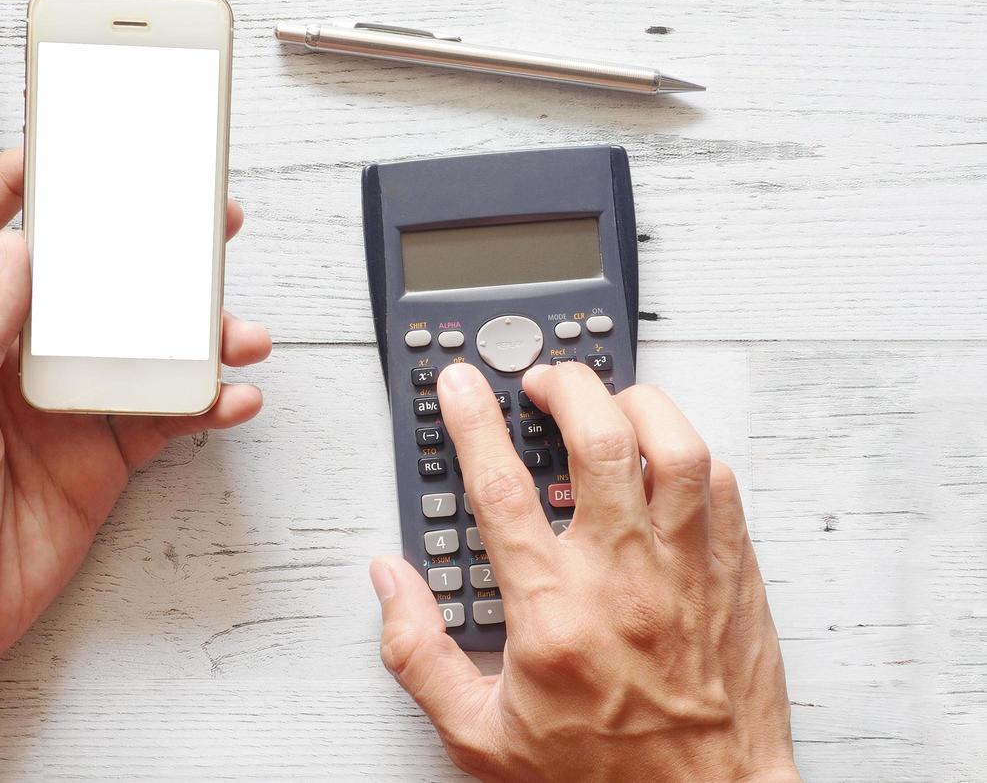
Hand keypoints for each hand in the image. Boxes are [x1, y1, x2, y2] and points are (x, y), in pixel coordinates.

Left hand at [0, 148, 270, 704]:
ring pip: (142, 346)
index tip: (53, 148)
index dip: (7, 189)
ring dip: (196, 333)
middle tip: (199, 219)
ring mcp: (65, 410)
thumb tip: (15, 249)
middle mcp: (16, 364)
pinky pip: (164, 416)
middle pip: (86, 282)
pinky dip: (205, 404)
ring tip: (241, 330)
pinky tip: (233, 397)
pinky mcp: (101, 458)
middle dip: (141, 245)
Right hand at [370, 362, 798, 782]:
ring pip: (672, 445)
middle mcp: (624, 576)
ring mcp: (687, 568)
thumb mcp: (479, 735)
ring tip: (605, 403)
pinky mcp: (734, 574)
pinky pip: (718, 483)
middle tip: (540, 382)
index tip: (461, 386)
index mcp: (554, 611)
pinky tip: (660, 459)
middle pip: (598, 437)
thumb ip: (419, 653)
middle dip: (564, 386)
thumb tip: (390, 582)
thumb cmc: (603, 776)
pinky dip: (685, 451)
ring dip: (634, 405)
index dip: (473, 421)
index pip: (502, 486)